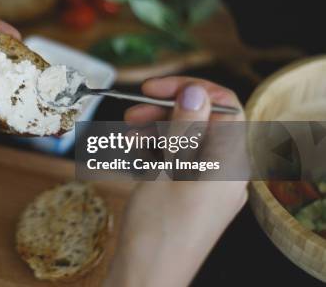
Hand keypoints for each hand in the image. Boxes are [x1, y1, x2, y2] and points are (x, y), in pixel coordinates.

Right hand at [105, 77, 247, 286]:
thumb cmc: (158, 228)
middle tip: (132, 114)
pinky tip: (134, 155)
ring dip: (157, 133)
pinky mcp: (191, 198)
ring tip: (126, 136)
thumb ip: (185, 128)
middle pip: (203, 124)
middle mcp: (226, 172)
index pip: (225, 108)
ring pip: (187, 143)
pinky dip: (158, 154)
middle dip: (167, 112)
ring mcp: (209, 187)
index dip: (191, 91)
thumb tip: (196, 92)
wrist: (147, 278)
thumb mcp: (169, 169)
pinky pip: (180, 164)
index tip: (155, 89)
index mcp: (230, 162)